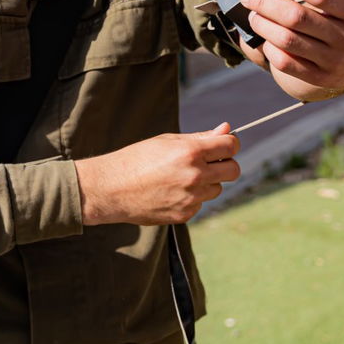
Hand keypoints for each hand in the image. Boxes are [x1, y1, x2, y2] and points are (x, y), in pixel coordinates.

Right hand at [75, 123, 239, 225]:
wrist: (111, 189)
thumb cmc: (137, 159)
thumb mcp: (168, 141)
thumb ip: (200, 138)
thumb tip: (226, 129)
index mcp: (191, 152)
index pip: (230, 146)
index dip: (230, 143)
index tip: (224, 145)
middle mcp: (195, 175)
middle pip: (233, 171)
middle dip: (226, 164)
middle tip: (211, 163)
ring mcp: (190, 198)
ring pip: (217, 189)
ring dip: (207, 183)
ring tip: (181, 178)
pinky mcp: (184, 215)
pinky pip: (200, 204)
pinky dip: (192, 198)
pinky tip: (172, 192)